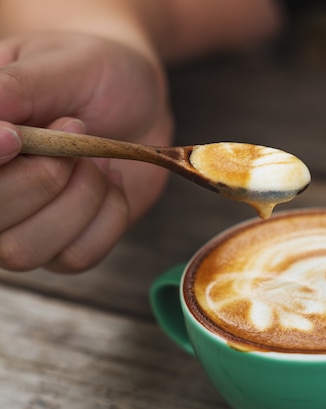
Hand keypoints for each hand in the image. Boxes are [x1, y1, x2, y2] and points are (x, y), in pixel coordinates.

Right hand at [0, 32, 171, 272]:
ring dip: (78, 200)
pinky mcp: (63, 247)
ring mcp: (20, 227)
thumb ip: (18, 88)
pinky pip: (77, 257)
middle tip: (74, 126)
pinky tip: (111, 183)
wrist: (139, 101)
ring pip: (23, 253)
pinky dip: (107, 217)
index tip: (14, 138)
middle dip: (42, 178)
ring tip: (96, 159)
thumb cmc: (92, 73)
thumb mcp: (61, 64)